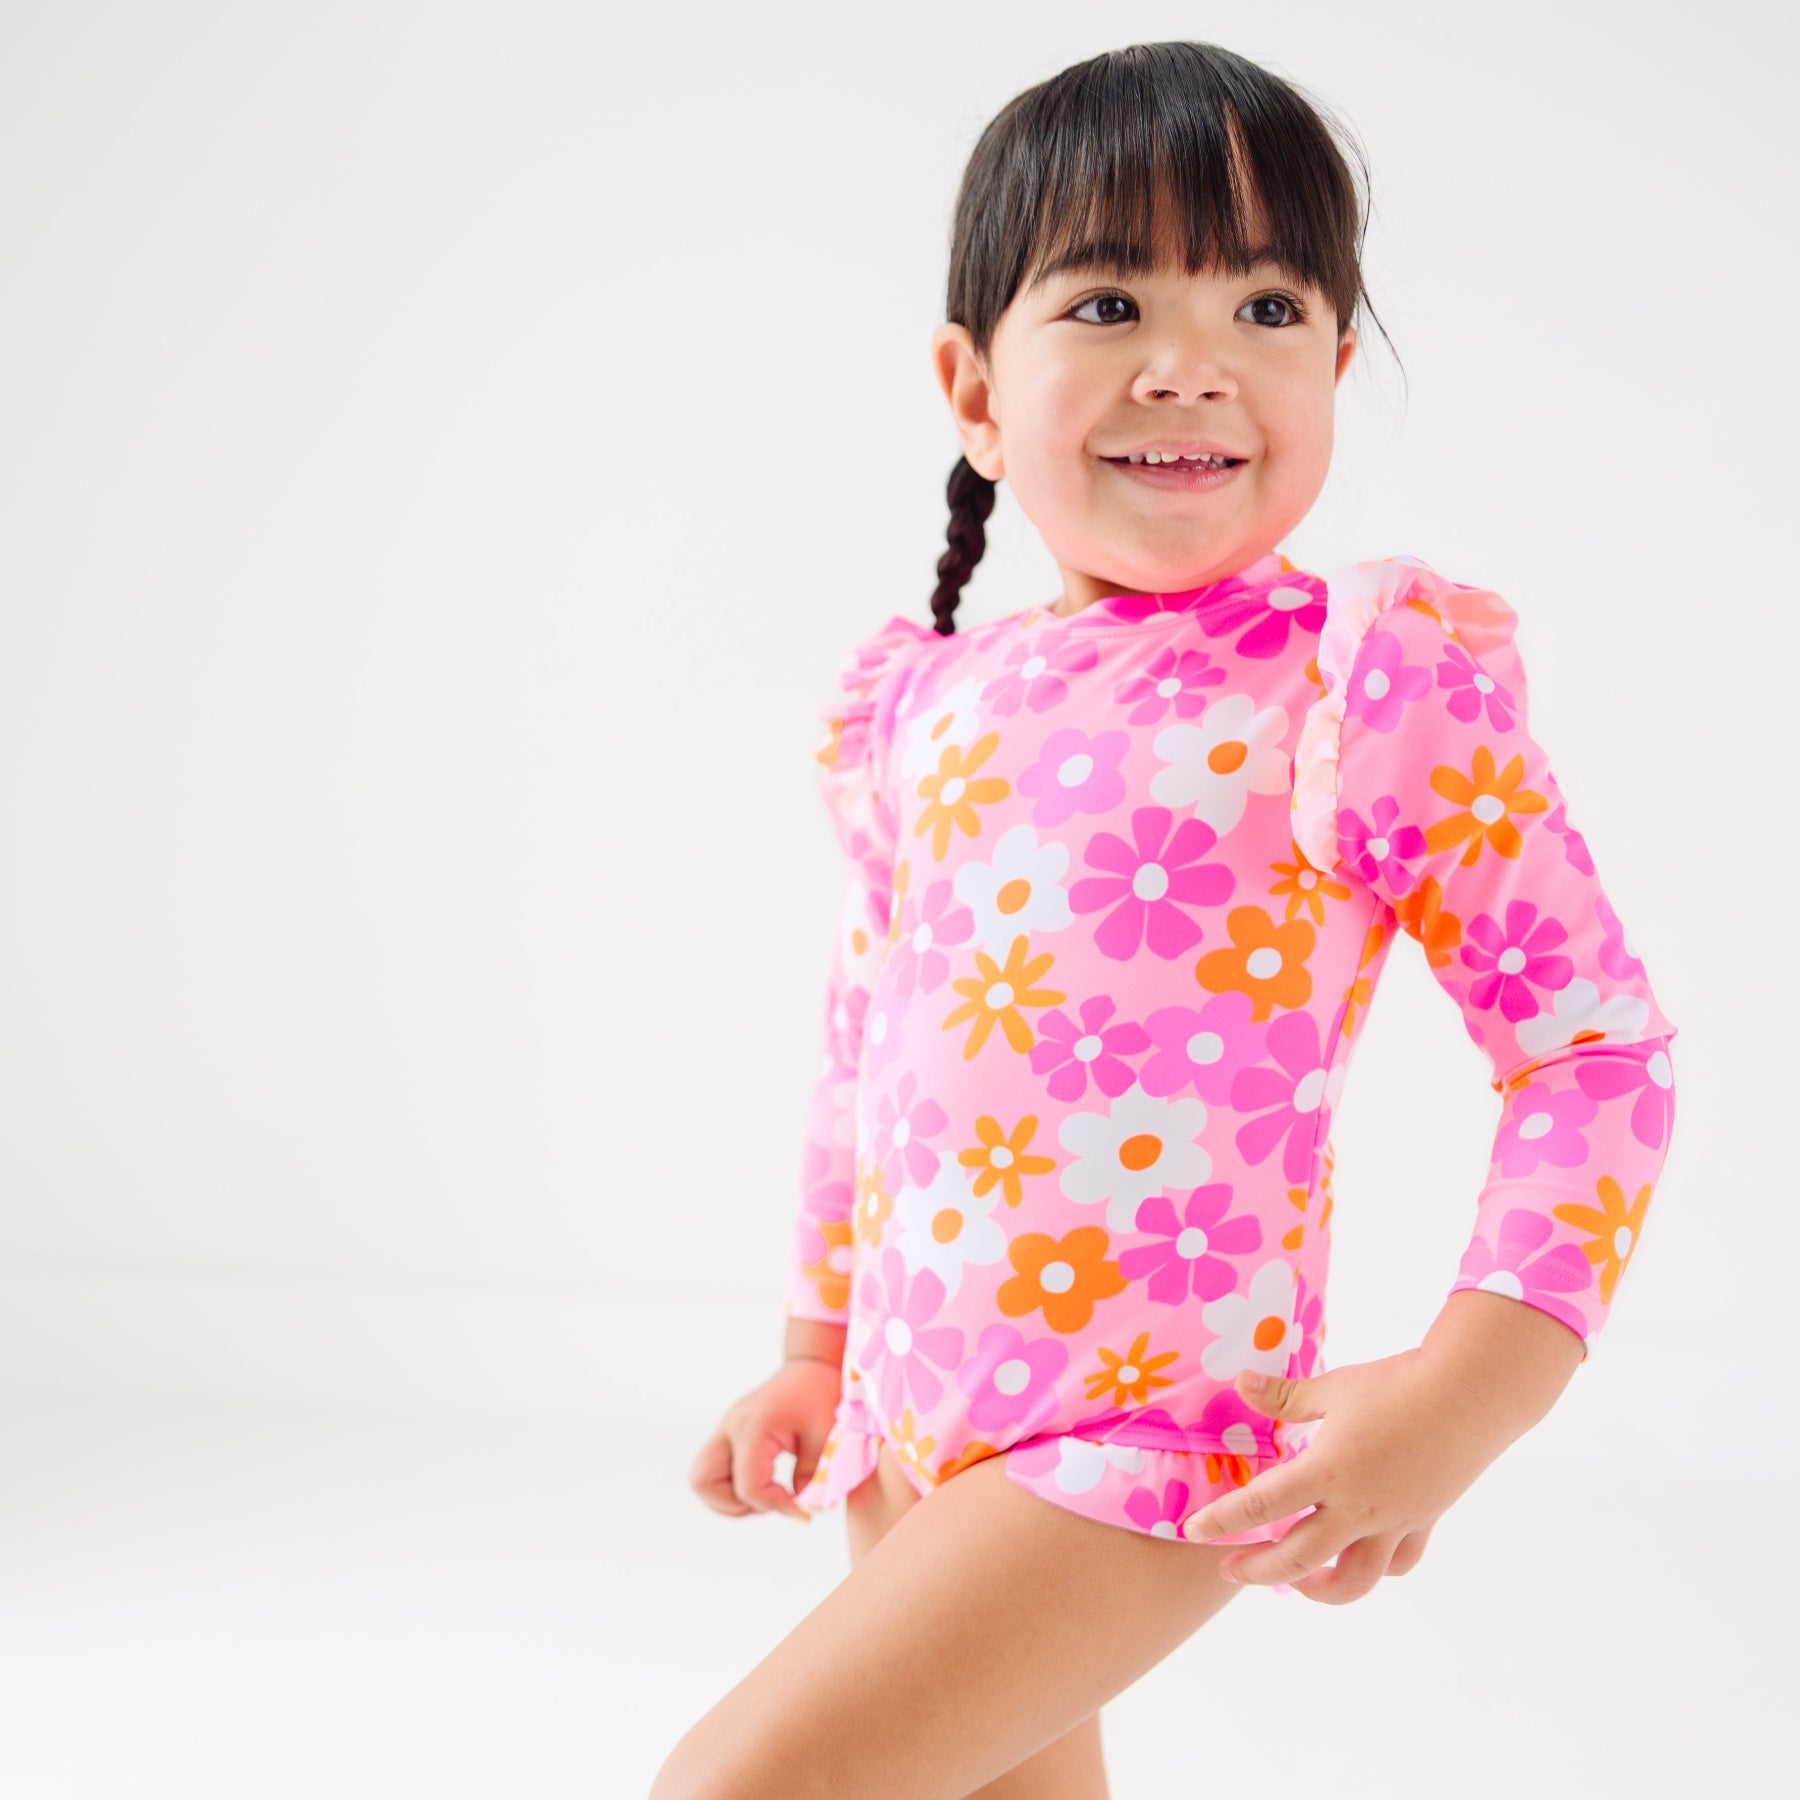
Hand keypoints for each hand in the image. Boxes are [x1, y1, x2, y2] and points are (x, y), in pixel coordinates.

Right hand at [688, 1356, 841, 1523]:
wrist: (810, 1367)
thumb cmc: (820, 1396)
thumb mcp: (824, 1439)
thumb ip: (811, 1478)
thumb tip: (801, 1511)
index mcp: (754, 1426)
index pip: (748, 1485)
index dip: (775, 1506)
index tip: (802, 1510)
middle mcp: (731, 1427)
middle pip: (702, 1481)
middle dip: (734, 1503)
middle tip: (768, 1500)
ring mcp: (725, 1430)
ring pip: (702, 1479)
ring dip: (729, 1498)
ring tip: (766, 1494)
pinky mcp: (727, 1435)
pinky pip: (713, 1472)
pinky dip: (730, 1487)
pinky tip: (762, 1484)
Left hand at [1182, 1350, 1512, 1603]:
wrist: (1471, 1395)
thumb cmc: (1399, 1383)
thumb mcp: (1336, 1387)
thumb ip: (1286, 1396)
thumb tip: (1240, 1382)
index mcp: (1330, 1471)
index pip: (1263, 1504)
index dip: (1223, 1520)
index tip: (1193, 1531)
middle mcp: (1359, 1507)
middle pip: (1298, 1559)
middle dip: (1257, 1570)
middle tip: (1227, 1568)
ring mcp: (1394, 1522)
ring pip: (1353, 1580)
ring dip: (1316, 1589)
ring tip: (1294, 1582)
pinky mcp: (1422, 1523)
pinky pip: (1396, 1564)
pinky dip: (1373, 1568)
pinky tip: (1355, 1558)